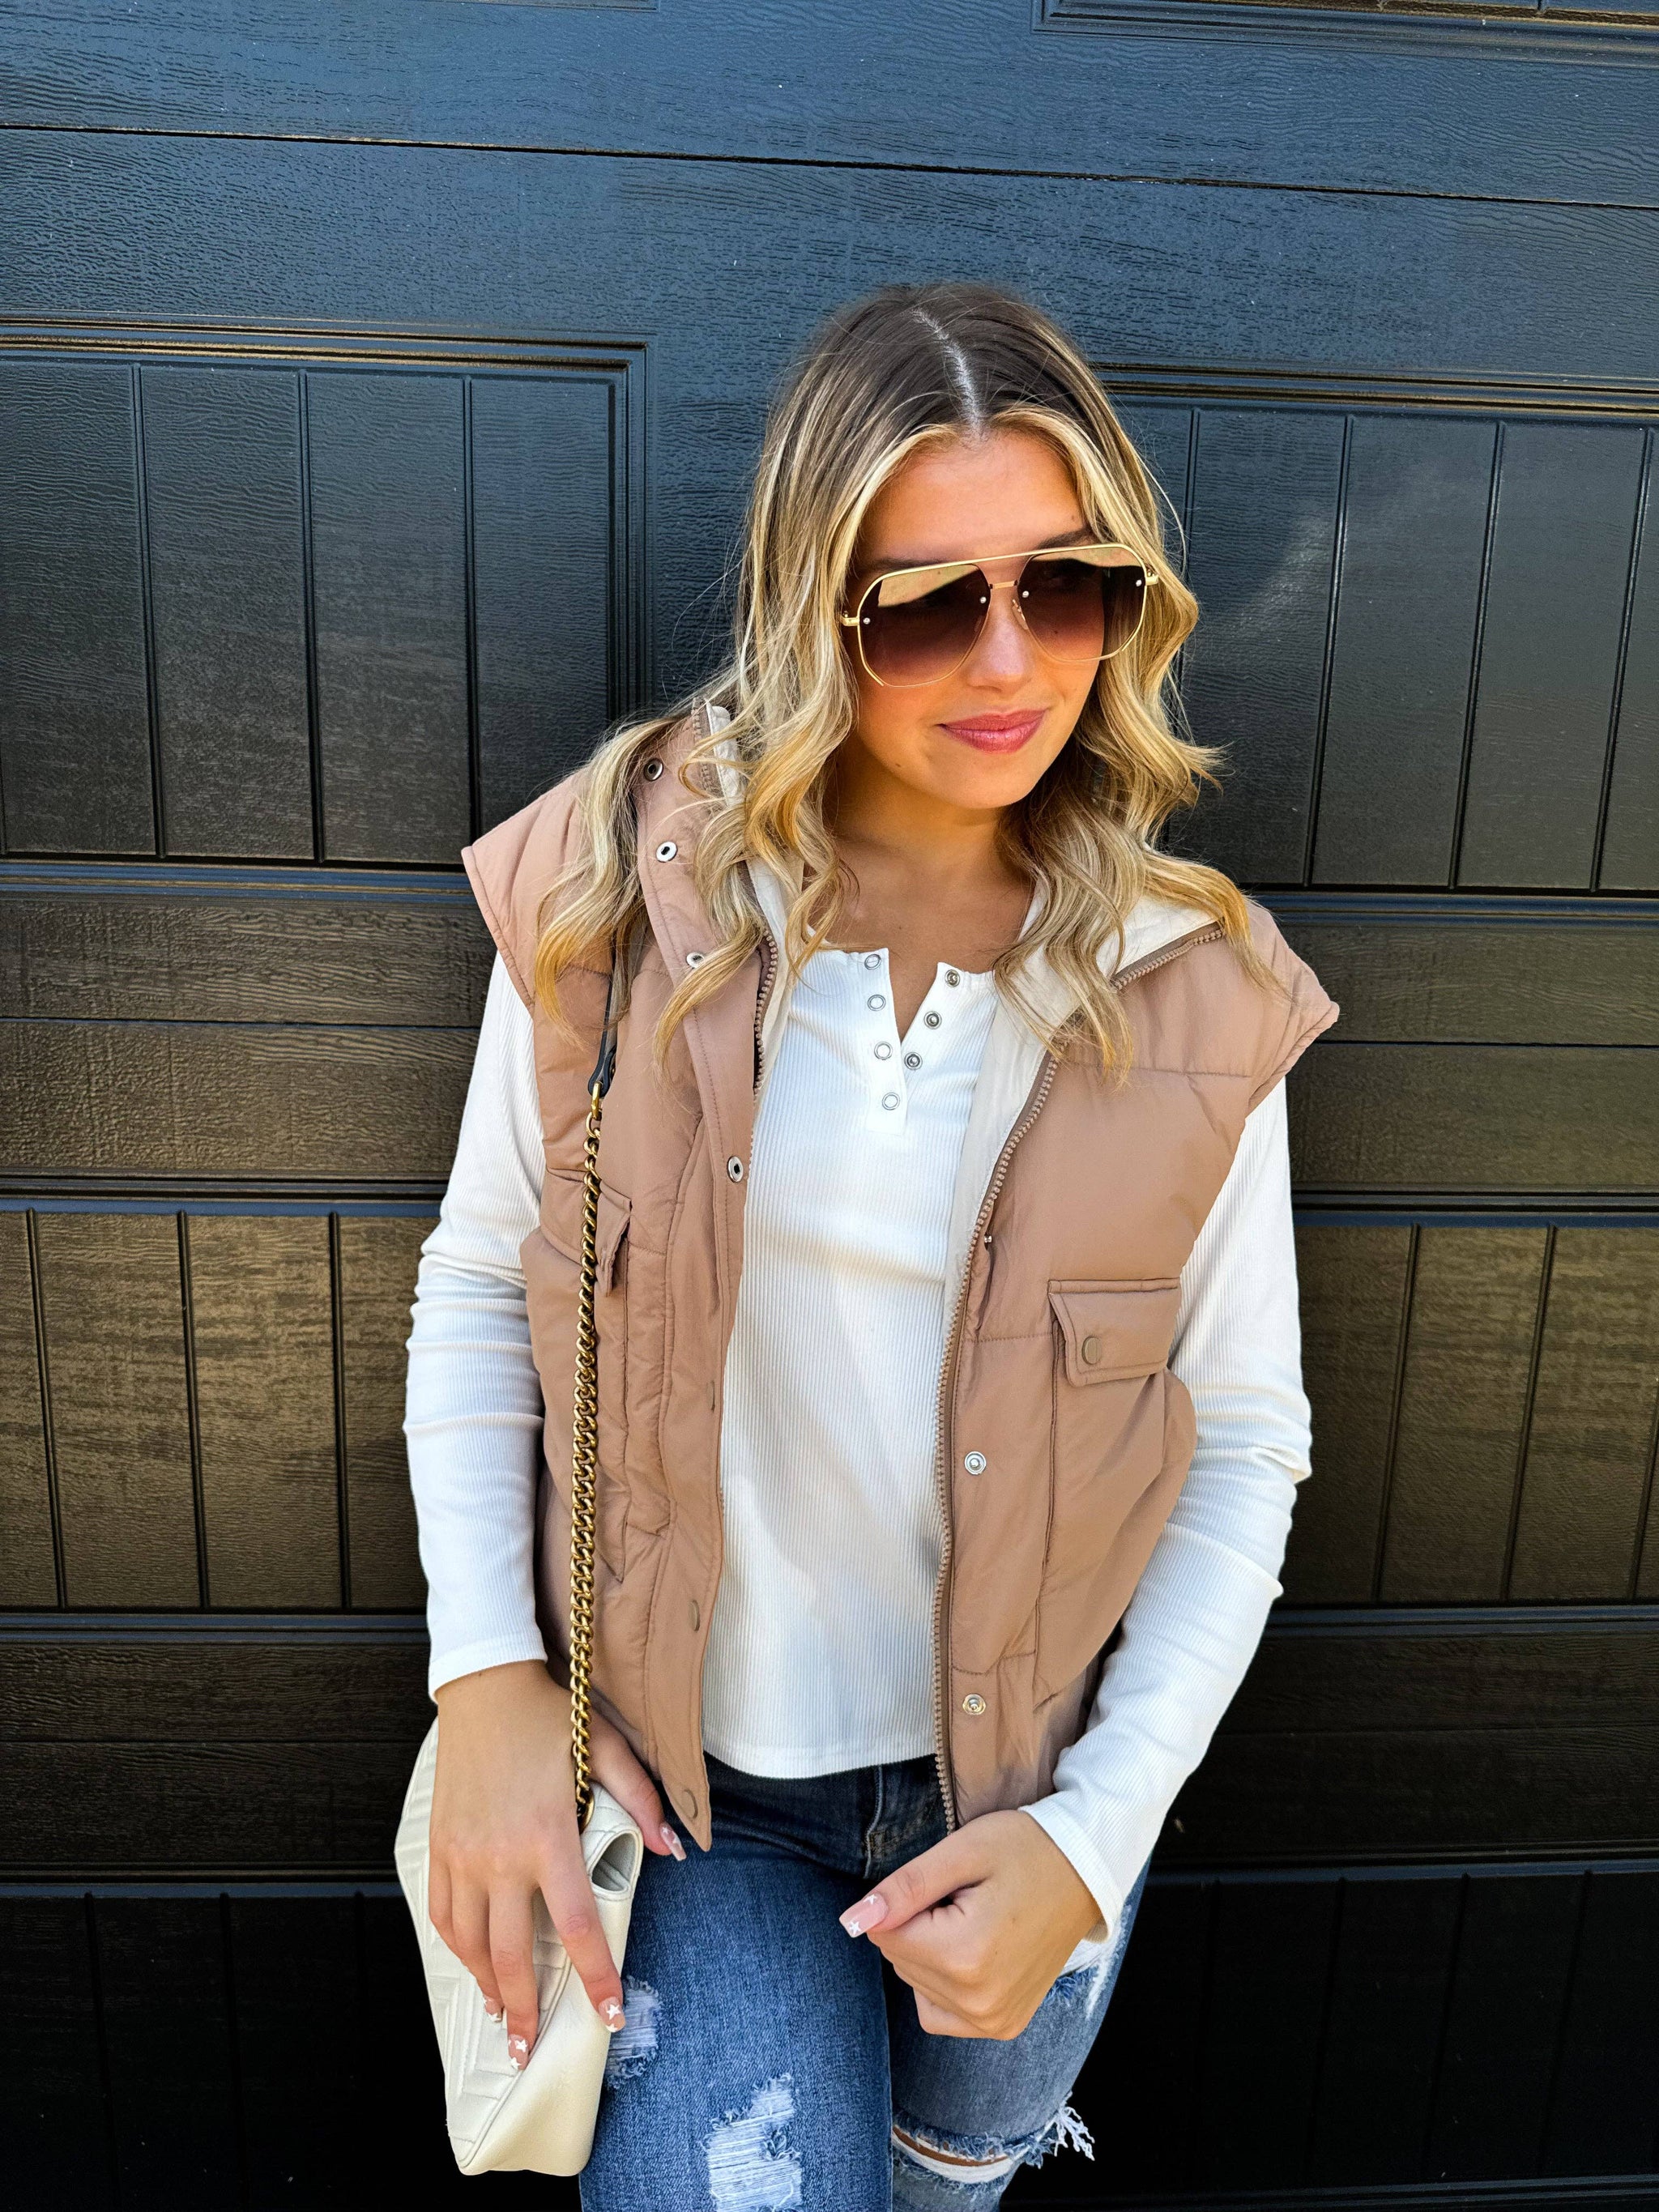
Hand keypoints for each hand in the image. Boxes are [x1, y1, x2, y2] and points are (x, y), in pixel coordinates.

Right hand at [427, 1660, 682, 2065]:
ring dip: (489, 1986)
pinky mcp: (439, 1847)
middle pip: (513, 1953)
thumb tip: (675, 1850)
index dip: (595, 1977)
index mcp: (547, 1835)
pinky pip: (443, 1914)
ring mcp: (463, 1854)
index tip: (608, 2013)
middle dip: (526, 2008)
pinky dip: (458, 1949)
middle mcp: (499, 1855)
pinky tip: (474, 1964)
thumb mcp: (606, 1747)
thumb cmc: (548, 1716)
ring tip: (505, 2015)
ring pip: (471, 1944)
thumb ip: (641, 1801)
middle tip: (532, 2047)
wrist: (484, 1685)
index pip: (576, 1925)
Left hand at [840, 1809, 1100, 2038]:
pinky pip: (941, 2013)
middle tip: (967, 1898)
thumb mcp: (962, 1852)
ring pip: (916, 1985)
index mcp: (966, 1957)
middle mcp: (979, 2003)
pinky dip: (942, 1983)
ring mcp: (994, 2022)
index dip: (907, 1900)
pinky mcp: (1003, 2026)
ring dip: (930, 1953)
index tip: (949, 1883)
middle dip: (919, 1925)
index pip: (886, 1935)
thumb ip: (904, 1889)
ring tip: (975, 1920)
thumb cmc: (1025, 1850)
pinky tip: (972, 1952)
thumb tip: (853, 1920)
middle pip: (900, 1961)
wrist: (1086, 1871)